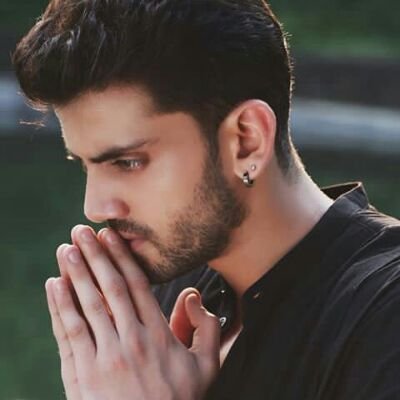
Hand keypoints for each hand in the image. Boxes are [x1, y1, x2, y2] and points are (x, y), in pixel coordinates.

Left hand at [45, 225, 219, 399]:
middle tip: (81, 231)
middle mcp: (130, 341)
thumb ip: (207, 328)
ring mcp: (104, 358)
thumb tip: (192, 296)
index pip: (136, 285)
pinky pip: (68, 335)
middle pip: (110, 288)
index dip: (121, 257)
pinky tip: (53, 286)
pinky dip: (59, 308)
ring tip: (65, 249)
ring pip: (87, 306)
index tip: (109, 235)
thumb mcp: (206, 367)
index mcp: (158, 335)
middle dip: (94, 256)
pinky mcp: (81, 376)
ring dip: (74, 274)